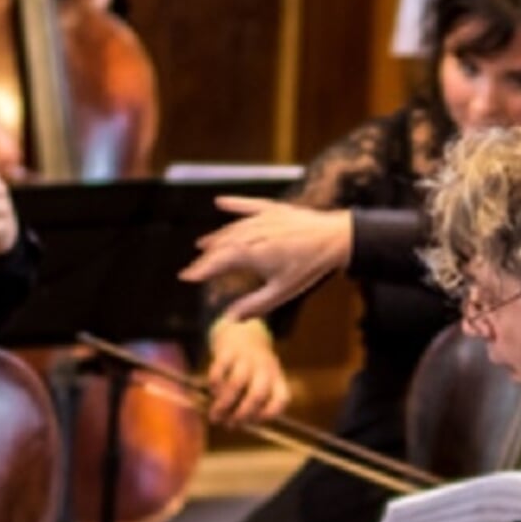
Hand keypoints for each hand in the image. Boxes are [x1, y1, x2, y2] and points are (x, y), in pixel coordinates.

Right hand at [180, 197, 352, 321]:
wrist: (334, 238)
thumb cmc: (308, 268)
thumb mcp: (281, 292)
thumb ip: (254, 305)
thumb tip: (231, 319)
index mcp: (251, 253)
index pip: (218, 262)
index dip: (200, 270)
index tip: (185, 278)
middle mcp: (252, 233)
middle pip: (222, 245)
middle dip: (206, 258)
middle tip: (193, 268)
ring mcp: (262, 219)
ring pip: (233, 228)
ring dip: (216, 237)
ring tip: (203, 244)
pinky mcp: (274, 209)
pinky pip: (249, 205)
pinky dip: (234, 204)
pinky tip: (220, 202)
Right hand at [205, 317, 290, 425]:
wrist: (242, 332)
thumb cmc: (251, 367)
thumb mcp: (261, 380)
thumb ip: (251, 402)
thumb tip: (231, 425)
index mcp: (276, 378)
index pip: (281, 399)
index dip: (269, 414)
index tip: (254, 423)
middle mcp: (264, 367)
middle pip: (257, 394)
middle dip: (242, 413)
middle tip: (229, 425)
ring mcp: (246, 358)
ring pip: (236, 384)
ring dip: (224, 404)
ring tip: (215, 416)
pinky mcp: (228, 351)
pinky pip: (219, 371)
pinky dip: (214, 386)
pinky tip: (212, 393)